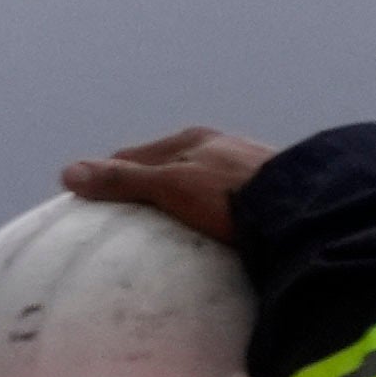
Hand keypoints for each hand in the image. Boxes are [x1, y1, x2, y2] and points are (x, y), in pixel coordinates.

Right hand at [67, 129, 278, 244]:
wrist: (307, 209)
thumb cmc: (233, 195)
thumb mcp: (172, 186)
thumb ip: (124, 180)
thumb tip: (69, 173)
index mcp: (193, 140)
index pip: (132, 155)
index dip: (108, 177)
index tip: (89, 207)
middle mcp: (220, 147)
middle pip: (166, 168)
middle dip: (143, 189)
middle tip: (121, 225)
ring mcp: (246, 168)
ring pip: (197, 184)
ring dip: (177, 203)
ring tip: (163, 235)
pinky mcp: (269, 193)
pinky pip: (225, 202)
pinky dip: (207, 215)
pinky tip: (209, 236)